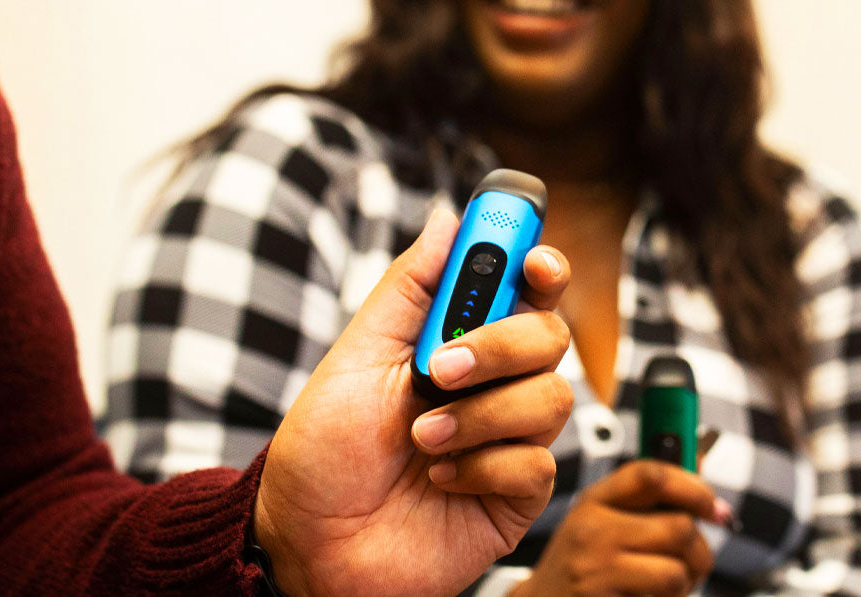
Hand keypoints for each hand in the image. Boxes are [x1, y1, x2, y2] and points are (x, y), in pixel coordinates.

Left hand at [254, 208, 573, 596]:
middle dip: (502, 345)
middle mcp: (493, 386)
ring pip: (551, 398)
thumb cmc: (325, 448)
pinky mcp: (515, 495)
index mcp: (459, 343)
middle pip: (551, 337)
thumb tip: (448, 218)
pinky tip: (439, 478)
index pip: (522, 292)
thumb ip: (409, 288)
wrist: (309, 539)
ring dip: (480, 414)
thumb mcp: (357, 355)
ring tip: (422, 437)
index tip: (533, 261)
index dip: (539, 267)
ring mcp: (508, 440)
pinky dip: (482, 465)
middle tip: (440, 367)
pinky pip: (536, 464)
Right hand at [512, 461, 719, 596]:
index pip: (650, 474)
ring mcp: (595, 566)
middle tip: (693, 560)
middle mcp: (592, 527)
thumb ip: (648, 497)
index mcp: (596, 498)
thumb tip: (699, 465)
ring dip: (685, 583)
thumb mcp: (604, 518)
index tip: (712, 505)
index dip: (693, 486)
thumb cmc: (583, 561)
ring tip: (667, 584)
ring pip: (676, 570)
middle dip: (701, 549)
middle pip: (678, 526)